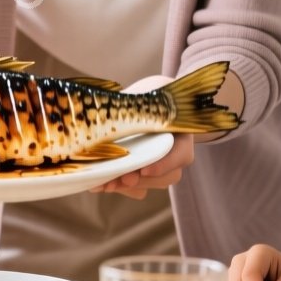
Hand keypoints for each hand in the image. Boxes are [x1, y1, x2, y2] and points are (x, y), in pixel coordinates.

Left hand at [91, 75, 191, 199]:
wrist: (148, 98)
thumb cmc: (149, 94)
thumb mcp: (145, 92)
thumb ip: (133, 102)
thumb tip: (108, 108)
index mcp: (181, 132)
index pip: (182, 155)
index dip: (165, 165)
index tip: (144, 169)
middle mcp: (176, 153)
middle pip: (166, 176)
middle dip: (140, 181)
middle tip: (118, 180)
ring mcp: (162, 166)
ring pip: (150, 184)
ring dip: (126, 186)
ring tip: (103, 183)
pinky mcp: (144, 174)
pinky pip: (136, 188)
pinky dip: (118, 187)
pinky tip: (98, 185)